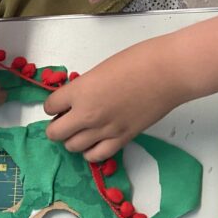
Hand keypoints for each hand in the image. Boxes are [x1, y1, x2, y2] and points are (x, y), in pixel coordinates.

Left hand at [44, 38, 187, 159]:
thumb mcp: (100, 70)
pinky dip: (91, 152)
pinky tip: (94, 143)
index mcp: (79, 91)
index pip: (49, 106)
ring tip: (81, 131)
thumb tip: (77, 99)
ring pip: (72, 147)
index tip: (59, 104)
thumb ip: (84, 88)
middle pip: (55, 133)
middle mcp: (87, 114)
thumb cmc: (139, 61)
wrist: (168, 72)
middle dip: (56, 127)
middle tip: (65, 120)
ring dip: (73, 139)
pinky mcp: (122, 139)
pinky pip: (96, 156)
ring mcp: (104, 130)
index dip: (53, 105)